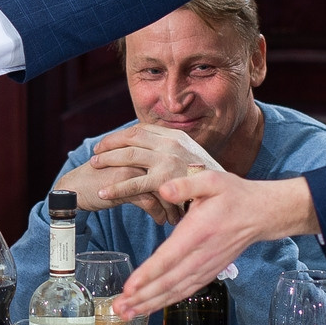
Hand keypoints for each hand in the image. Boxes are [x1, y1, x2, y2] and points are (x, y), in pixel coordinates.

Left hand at [89, 124, 221, 223]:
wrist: (232, 195)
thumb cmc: (212, 181)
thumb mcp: (194, 158)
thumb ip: (175, 153)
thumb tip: (157, 151)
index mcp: (177, 137)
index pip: (141, 129)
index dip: (121, 136)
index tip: (107, 142)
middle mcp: (171, 144)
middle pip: (131, 139)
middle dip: (109, 145)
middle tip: (94, 154)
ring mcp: (167, 161)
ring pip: (128, 156)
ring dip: (107, 160)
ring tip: (93, 167)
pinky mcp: (164, 181)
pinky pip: (133, 183)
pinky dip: (115, 188)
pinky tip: (103, 193)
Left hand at [112, 171, 317, 317]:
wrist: (261, 214)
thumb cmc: (234, 195)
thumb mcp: (212, 180)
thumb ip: (187, 185)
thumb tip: (165, 189)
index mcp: (198, 232)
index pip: (170, 257)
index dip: (149, 274)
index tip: (130, 287)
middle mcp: (202, 255)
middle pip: (169, 281)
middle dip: (142, 297)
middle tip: (119, 308)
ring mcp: (206, 267)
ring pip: (175, 290)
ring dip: (150, 304)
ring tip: (127, 313)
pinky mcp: (208, 272)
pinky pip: (185, 291)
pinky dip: (166, 302)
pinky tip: (149, 307)